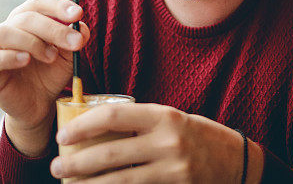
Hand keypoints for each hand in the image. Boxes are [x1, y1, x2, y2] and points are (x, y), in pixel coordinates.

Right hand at [0, 0, 90, 155]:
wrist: (39, 104)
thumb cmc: (52, 73)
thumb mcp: (70, 56)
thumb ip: (76, 39)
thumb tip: (81, 27)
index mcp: (29, 18)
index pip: (40, 2)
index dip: (58, 5)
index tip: (78, 14)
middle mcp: (10, 27)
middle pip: (27, 17)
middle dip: (54, 29)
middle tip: (75, 43)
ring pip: (5, 32)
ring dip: (32, 42)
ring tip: (51, 57)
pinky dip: (8, 57)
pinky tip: (26, 60)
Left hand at [50, 103, 262, 182]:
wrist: (237, 162)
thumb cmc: (196, 137)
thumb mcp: (171, 120)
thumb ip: (140, 124)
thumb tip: (95, 127)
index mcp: (164, 116)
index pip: (114, 115)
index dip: (83, 125)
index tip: (63, 134)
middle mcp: (168, 142)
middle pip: (110, 153)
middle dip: (76, 163)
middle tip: (56, 166)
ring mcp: (173, 170)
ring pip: (119, 181)